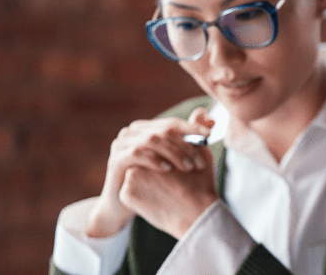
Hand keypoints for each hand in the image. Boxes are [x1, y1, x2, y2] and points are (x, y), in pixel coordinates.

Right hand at [85, 107, 215, 237]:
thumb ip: (191, 139)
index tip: (209, 136)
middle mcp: (132, 132)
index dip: (192, 128)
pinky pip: (137, 153)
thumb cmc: (152, 182)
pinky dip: (155, 159)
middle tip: (200, 162)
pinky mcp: (115, 159)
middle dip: (186, 145)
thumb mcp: (174, 160)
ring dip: (174, 153)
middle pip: (164, 131)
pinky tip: (168, 169)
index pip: (173, 123)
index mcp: (146, 128)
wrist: (124, 206)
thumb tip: (211, 118)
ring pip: (152, 140)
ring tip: (188, 168)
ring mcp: (121, 144)